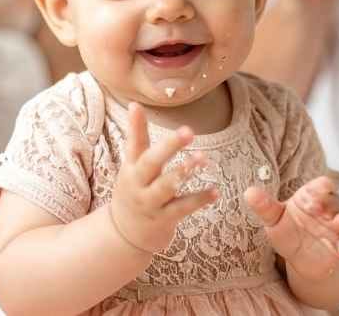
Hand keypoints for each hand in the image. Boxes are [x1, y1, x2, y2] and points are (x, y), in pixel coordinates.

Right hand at [110, 103, 217, 252]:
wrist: (123, 235)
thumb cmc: (134, 191)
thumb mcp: (131, 165)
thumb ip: (136, 137)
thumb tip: (134, 103)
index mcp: (131, 167)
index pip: (133, 143)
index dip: (134, 125)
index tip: (136, 105)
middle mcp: (138, 183)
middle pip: (151, 162)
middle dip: (169, 147)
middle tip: (188, 131)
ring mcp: (149, 202)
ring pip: (166, 186)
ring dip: (185, 171)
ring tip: (203, 158)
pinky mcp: (163, 219)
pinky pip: (182, 208)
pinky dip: (199, 199)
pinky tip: (215, 191)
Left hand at [246, 175, 338, 280]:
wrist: (308, 256)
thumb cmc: (289, 229)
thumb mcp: (275, 218)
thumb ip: (264, 206)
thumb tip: (248, 192)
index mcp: (310, 195)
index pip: (319, 186)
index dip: (322, 185)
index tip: (324, 184)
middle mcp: (327, 208)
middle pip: (332, 202)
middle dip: (329, 205)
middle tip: (321, 207)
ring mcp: (337, 227)